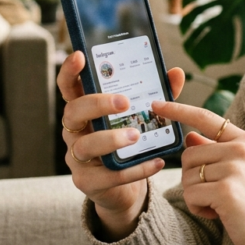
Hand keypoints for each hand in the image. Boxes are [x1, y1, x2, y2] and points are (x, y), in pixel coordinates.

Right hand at [58, 51, 184, 240]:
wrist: (125, 188)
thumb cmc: (130, 144)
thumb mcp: (142, 116)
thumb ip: (158, 94)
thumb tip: (175, 73)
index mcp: (84, 110)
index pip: (69, 87)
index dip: (71, 71)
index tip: (81, 56)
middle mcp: (75, 131)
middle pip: (73, 112)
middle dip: (98, 104)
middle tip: (124, 102)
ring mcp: (77, 157)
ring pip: (86, 145)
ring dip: (111, 138)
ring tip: (135, 135)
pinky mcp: (87, 182)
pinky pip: (107, 175)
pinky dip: (134, 169)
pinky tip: (155, 162)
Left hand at [152, 101, 244, 244]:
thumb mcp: (239, 171)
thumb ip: (215, 151)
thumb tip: (189, 135)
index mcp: (244, 140)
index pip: (205, 117)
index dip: (178, 110)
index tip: (157, 104)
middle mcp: (241, 149)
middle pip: (189, 153)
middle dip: (193, 177)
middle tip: (216, 194)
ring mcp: (235, 168)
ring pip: (187, 175)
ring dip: (196, 195)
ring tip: (221, 205)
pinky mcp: (227, 190)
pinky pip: (191, 194)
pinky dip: (199, 208)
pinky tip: (220, 214)